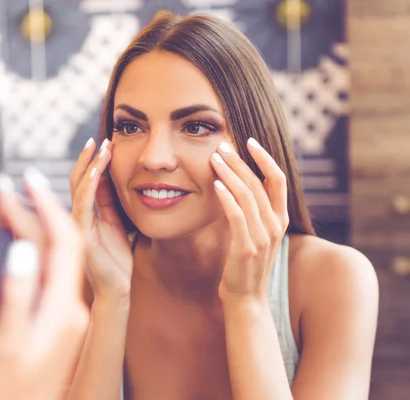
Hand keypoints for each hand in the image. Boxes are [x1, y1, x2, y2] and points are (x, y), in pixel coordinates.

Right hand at [0, 169, 88, 399]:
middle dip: (38, 211)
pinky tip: (20, 239)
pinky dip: (35, 250)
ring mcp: (65, 312)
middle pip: (59, 245)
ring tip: (11, 202)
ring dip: (36, 227)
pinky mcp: (56, 320)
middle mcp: (72, 306)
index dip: (49, 206)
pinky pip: (49, 273)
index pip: (64, 241)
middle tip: (12, 185)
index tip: (30, 179)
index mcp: (65, 307)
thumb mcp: (8, 343)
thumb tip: (23, 248)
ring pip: (54, 258)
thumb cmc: (11, 390)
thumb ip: (17, 295)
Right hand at [70, 138, 132, 302]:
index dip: (92, 162)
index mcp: (86, 214)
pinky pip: (83, 205)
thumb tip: (110, 177)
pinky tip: (97, 172)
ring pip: (79, 188)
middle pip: (78, 180)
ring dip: (90, 166)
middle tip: (100, 139)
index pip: (85, 181)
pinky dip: (89, 186)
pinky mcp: (81, 235)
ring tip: (101, 148)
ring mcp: (77, 225)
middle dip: (88, 159)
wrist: (116, 290)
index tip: (104, 143)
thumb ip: (111, 204)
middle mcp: (77, 216)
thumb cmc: (117, 260)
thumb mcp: (117, 224)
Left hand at [209, 139, 288, 304]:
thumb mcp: (254, 233)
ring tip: (214, 158)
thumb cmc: (245, 264)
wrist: (246, 298)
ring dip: (230, 174)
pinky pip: (236, 215)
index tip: (249, 141)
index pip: (278, 179)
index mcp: (280, 219)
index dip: (265, 158)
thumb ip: (252, 211)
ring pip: (247, 195)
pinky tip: (216, 184)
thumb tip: (237, 184)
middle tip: (222, 146)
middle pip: (259, 182)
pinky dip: (227, 197)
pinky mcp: (246, 247)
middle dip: (240, 161)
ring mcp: (262, 237)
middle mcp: (275, 225)